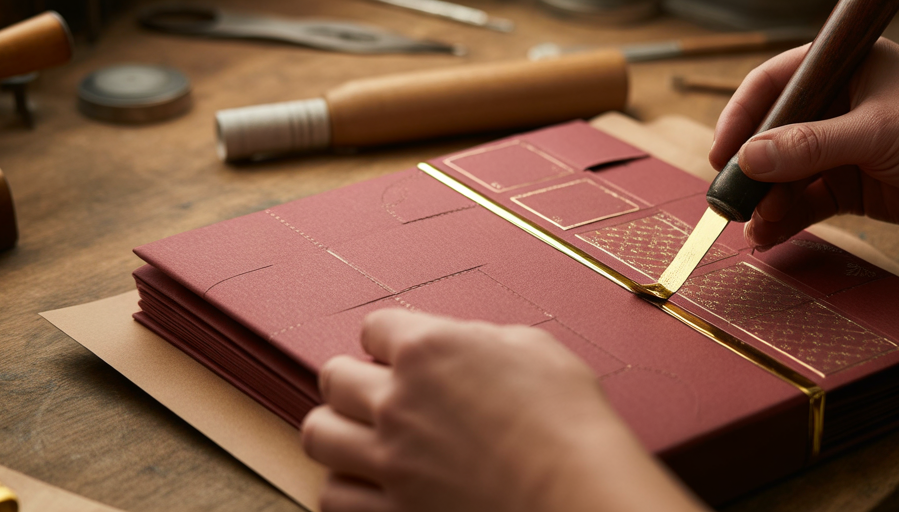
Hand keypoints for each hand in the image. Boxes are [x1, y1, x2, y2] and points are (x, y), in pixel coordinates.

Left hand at [300, 309, 704, 511]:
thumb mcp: (537, 350)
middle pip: (334, 378)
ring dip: (337, 431)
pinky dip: (344, 488)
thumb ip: (485, 340)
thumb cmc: (571, 424)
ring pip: (318, 435)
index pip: (375, 327)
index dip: (390, 340)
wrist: (579, 496)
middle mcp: (398, 401)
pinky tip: (367, 483)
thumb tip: (470, 346)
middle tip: (376, 393)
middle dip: (353, 382)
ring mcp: (390, 461)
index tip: (400, 354)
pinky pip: (333, 498)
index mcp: (430, 350)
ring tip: (360, 437)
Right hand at [711, 39, 898, 245]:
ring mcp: (845, 146)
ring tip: (751, 226)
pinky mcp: (855, 185)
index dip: (744, 116)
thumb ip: (811, 146)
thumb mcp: (877, 131)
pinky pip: (807, 201)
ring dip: (766, 199)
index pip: (776, 82)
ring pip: (787, 172)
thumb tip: (750, 159)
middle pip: (775, 132)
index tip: (724, 154)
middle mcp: (839, 103)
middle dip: (751, 168)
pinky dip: (787, 217)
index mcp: (845, 67)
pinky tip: (770, 234)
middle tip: (730, 200)